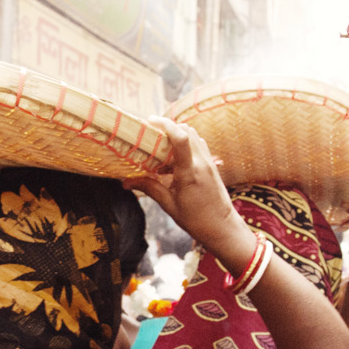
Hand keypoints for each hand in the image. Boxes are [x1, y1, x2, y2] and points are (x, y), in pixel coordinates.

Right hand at [124, 117, 245, 251]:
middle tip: (151, 134)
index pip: (180, 138)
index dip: (165, 124)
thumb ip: (149, 188)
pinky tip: (174, 160)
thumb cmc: (196, 220)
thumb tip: (126, 182)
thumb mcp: (169, 205)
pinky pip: (198, 145)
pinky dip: (186, 144)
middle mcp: (201, 162)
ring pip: (194, 135)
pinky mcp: (212, 165)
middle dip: (168, 127)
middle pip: (187, 130)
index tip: (150, 120)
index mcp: (189, 172)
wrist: (223, 228)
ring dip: (177, 135)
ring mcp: (209, 162)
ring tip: (161, 148)